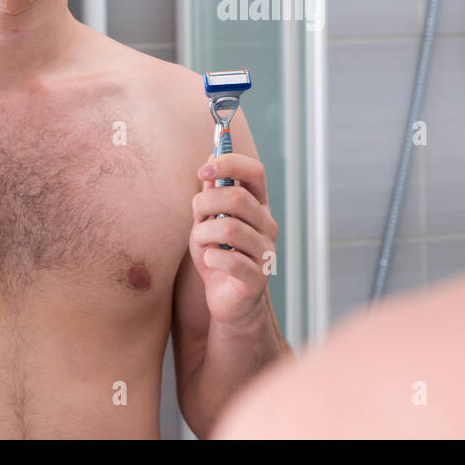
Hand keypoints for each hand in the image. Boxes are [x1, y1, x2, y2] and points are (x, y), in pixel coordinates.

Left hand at [191, 153, 277, 327]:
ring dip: (204, 234)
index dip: (230, 163)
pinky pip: (231, 260)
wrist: (227, 301)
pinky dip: (211, 258)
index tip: (203, 169)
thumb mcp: (207, 223)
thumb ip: (210, 198)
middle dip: (206, 202)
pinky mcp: (258, 277)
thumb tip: (209, 169)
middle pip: (238, 198)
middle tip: (196, 215)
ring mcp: (266, 251)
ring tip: (201, 244)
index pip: (255, 172)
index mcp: (258, 206)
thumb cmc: (218, 257)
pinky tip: (210, 261)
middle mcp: (267, 225)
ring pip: (230, 228)